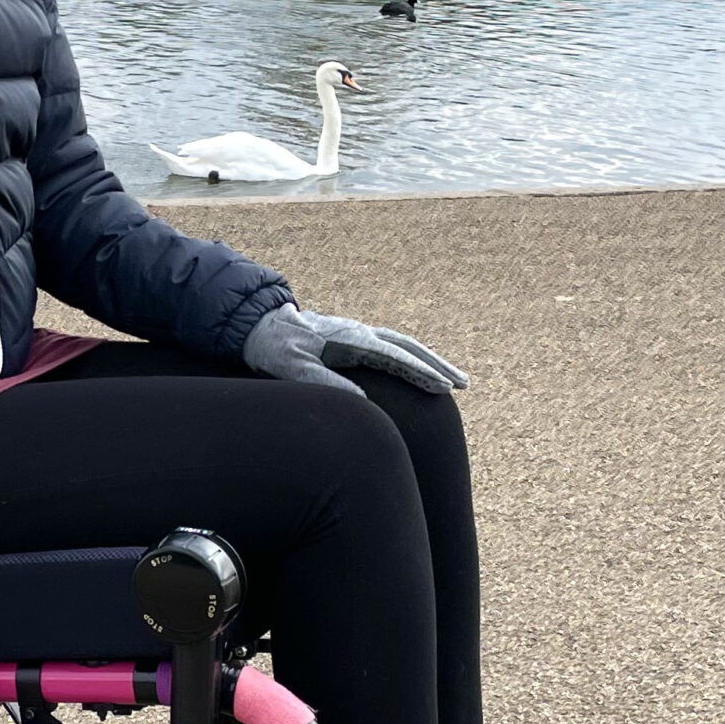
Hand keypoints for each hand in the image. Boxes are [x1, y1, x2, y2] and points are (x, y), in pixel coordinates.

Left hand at [243, 303, 466, 395]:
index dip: (419, 372)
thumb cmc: (274, 346)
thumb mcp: (292, 365)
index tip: (442, 388)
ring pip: (403, 346)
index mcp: (350, 337)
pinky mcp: (353, 341)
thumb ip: (324, 380)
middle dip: (437, 365)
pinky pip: (391, 349)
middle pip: (408, 347)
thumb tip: (363, 399)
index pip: (394, 355)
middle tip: (464, 384)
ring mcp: (358, 335)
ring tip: (455, 381)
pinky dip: (412, 360)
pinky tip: (422, 374)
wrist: (260, 324)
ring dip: (430, 362)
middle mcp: (359, 332)